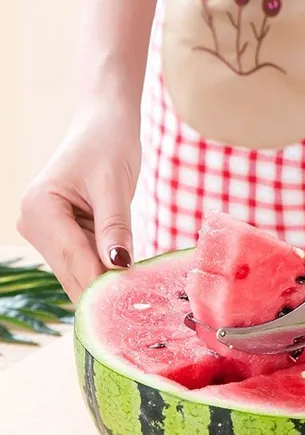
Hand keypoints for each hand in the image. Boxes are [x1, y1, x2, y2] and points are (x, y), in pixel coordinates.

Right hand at [18, 101, 140, 302]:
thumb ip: (114, 227)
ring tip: (140, 297)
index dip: (102, 285)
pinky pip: (86, 263)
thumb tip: (118, 265)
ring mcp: (46, 233)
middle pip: (73, 272)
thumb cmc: (108, 145)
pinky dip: (107, 272)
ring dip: (107, 284)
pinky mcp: (62, 236)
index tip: (130, 305)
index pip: (74, 258)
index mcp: (40, 208)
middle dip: (105, 290)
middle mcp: (34, 224)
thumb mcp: (114, 185)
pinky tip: (129, 281)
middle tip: (141, 308)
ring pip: (79, 273)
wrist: (103, 126)